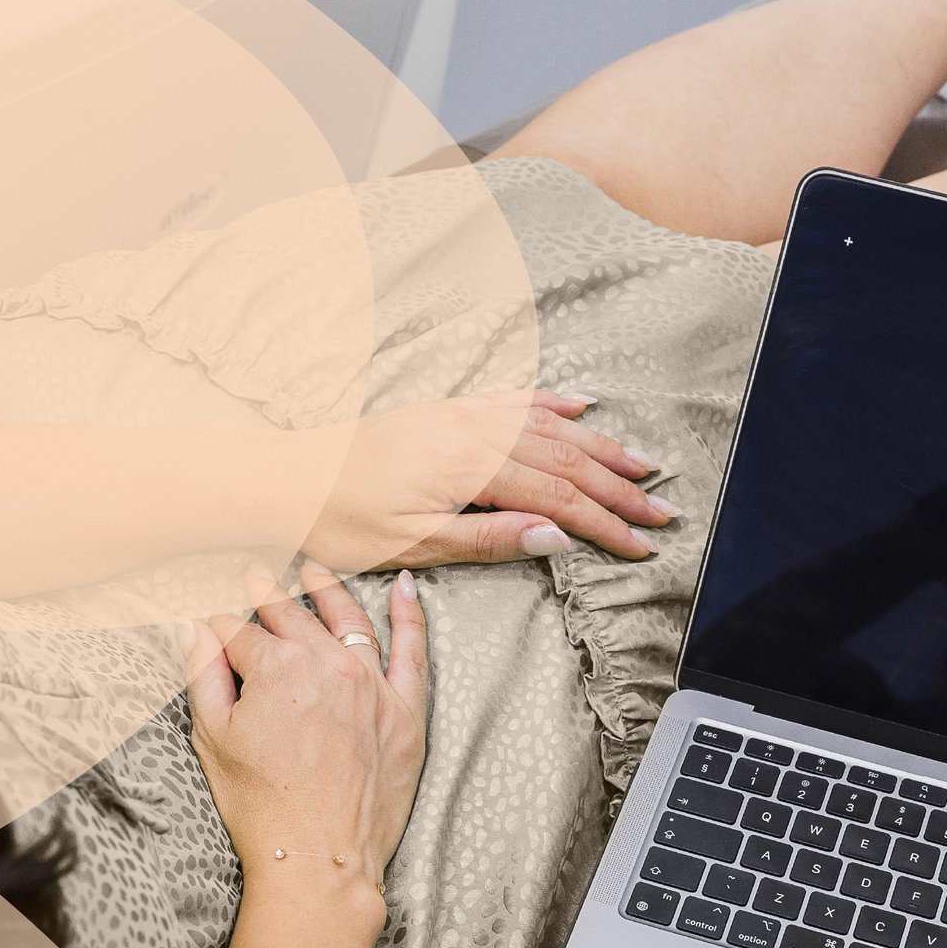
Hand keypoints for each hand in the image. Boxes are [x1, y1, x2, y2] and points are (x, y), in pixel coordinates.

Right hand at [185, 561, 428, 910]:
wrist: (320, 859)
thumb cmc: (262, 807)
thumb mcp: (214, 738)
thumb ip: (203, 675)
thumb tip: (192, 628)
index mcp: (277, 667)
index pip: (242, 633)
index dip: (221, 630)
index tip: (215, 627)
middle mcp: (329, 665)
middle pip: (294, 617)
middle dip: (269, 594)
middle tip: (256, 576)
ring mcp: (373, 685)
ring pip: (349, 620)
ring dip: (328, 590)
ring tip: (313, 570)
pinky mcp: (406, 710)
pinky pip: (413, 650)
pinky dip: (410, 614)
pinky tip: (403, 587)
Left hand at [305, 390, 676, 568]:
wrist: (284, 477)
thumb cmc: (340, 520)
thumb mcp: (413, 544)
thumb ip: (489, 538)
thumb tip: (555, 536)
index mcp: (469, 469)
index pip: (557, 498)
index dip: (605, 524)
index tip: (641, 546)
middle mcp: (473, 433)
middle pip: (565, 460)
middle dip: (618, 488)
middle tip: (662, 512)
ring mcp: (461, 417)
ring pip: (548, 429)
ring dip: (599, 448)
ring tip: (641, 464)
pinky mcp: (446, 412)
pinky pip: (513, 402)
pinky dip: (553, 405)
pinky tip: (581, 409)